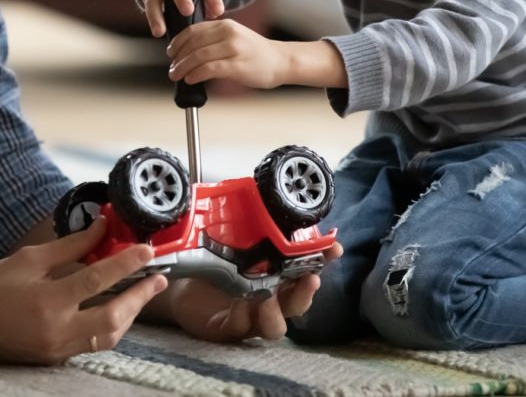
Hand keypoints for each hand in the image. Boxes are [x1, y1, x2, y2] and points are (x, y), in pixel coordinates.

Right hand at [0, 219, 167, 364]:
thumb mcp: (29, 260)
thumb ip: (71, 246)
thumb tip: (103, 226)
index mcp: (46, 301)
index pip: (96, 280)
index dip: (126, 263)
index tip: (147, 250)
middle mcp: (56, 329)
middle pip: (112, 315)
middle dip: (141, 295)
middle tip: (160, 278)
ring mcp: (59, 348)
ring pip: (110, 335)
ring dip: (132, 312)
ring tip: (146, 290)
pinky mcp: (60, 357)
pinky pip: (98, 343)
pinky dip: (115, 325)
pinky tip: (123, 309)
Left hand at [167, 19, 287, 88]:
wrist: (281, 61)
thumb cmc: (257, 53)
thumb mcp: (235, 36)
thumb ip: (215, 38)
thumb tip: (189, 51)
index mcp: (226, 25)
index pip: (193, 30)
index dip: (177, 42)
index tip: (171, 53)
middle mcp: (229, 34)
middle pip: (193, 44)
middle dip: (178, 58)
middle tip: (172, 68)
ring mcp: (234, 49)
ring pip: (198, 56)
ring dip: (183, 67)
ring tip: (177, 76)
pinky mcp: (238, 65)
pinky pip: (210, 69)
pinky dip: (196, 74)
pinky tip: (191, 79)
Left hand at [168, 242, 342, 342]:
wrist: (185, 283)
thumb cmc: (218, 263)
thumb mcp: (241, 241)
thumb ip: (262, 227)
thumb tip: (276, 202)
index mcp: (280, 280)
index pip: (309, 273)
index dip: (323, 262)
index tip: (334, 250)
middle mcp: (271, 302)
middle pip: (298, 305)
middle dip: (306, 292)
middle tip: (310, 279)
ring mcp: (252, 318)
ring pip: (274, 327)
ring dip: (275, 312)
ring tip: (269, 295)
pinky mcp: (228, 329)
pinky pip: (239, 327)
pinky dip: (242, 315)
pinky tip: (240, 301)